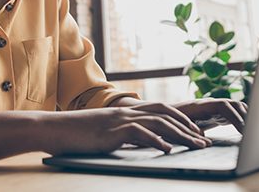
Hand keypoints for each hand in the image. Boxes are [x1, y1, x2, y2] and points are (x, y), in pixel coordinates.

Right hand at [42, 106, 211, 155]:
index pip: (162, 110)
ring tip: (195, 147)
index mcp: (127, 111)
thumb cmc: (77, 133)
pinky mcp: (112, 132)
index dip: (182, 119)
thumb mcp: (104, 132)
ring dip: (180, 136)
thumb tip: (139, 143)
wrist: (54, 128)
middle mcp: (127, 112)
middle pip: (166, 115)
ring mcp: (120, 120)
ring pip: (158, 123)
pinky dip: (156, 141)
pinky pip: (139, 134)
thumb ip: (122, 134)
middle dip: (189, 128)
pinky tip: (167, 150)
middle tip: (204, 142)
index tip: (196, 132)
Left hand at [173, 98, 248, 132]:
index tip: (244, 130)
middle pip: (233, 105)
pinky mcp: (216, 114)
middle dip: (245, 117)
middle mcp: (210, 104)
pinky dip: (242, 119)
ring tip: (254, 132)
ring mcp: (214, 108)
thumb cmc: (169, 123)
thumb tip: (203, 138)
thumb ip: (190, 132)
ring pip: (235, 108)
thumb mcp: (178, 128)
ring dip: (246, 117)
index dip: (235, 116)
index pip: (224, 106)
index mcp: (201, 106)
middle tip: (254, 133)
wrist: (164, 116)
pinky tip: (247, 131)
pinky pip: (233, 113)